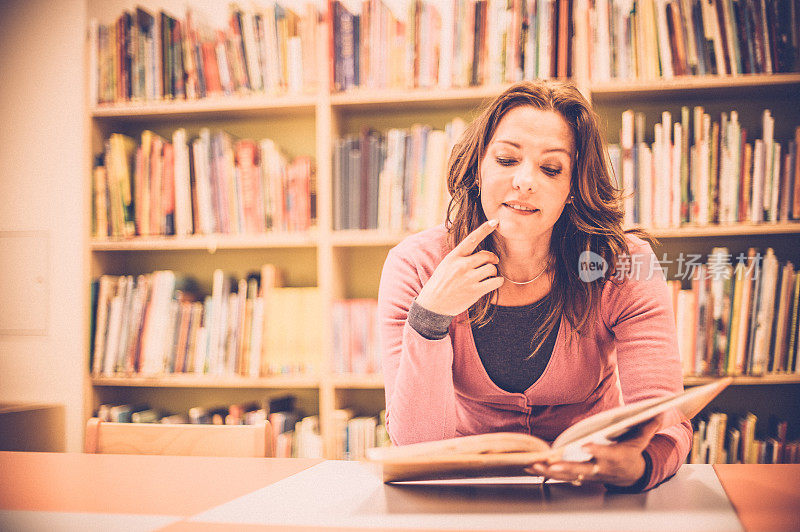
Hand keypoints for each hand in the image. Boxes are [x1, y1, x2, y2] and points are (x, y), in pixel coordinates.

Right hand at [415, 219, 504, 315]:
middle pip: (486, 255)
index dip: (485, 229)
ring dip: (493, 272)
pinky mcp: (475, 291)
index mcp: (453, 256)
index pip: (471, 239)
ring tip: (488, 276)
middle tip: (492, 263)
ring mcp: (468, 278)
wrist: (433, 306)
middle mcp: (461, 265)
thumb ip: (461, 258)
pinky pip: (495, 281)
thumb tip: (482, 254)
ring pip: (492, 268)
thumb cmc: (440, 284)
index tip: (495, 222)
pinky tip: (494, 282)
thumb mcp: (446, 265)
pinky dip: (498, 281)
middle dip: (492, 259)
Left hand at [525, 414, 663, 487]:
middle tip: (550, 462)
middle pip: (581, 469)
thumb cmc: (632, 453)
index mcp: (614, 457)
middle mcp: (599, 468)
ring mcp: (588, 474)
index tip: (585, 445)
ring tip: (533, 464)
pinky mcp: (580, 477)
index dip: (596, 450)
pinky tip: (532, 466)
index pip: (605, 453)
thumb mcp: (641, 440)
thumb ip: (647, 425)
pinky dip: (546, 472)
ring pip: (567, 475)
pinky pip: (561, 476)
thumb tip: (660, 410)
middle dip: (565, 467)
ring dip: (549, 471)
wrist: (631, 476)